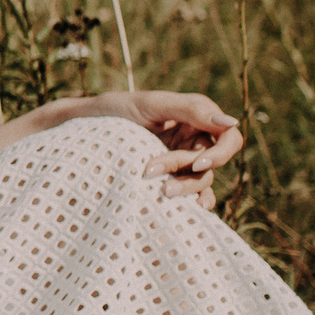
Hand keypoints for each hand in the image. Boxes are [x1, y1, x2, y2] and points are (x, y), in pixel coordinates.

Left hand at [58, 89, 242, 209]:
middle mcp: (193, 138)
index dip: (220, 153)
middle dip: (185, 169)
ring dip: (184, 187)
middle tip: (151, 171)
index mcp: (196, 117)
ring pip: (200, 180)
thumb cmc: (116, 110)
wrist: (83, 128)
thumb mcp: (151, 104)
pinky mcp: (168, 177)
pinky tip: (194, 209)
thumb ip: (191, 109)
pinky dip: (193, 201)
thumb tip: (232, 122)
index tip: (197, 163)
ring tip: (159, 192)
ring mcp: (181, 159)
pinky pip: (191, 192)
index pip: (228, 137)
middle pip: (211, 162)